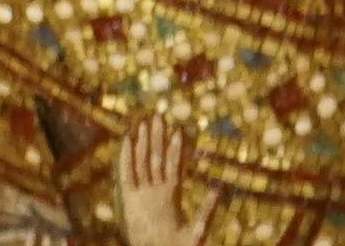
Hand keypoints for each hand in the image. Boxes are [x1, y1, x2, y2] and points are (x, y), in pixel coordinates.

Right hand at [114, 104, 197, 245]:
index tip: (178, 129)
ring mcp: (141, 192)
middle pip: (156, 158)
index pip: (173, 165)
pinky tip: (126, 140)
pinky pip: (127, 173)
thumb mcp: (198, 229)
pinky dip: (126, 156)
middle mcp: (155, 189)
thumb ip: (207, 210)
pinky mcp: (129, 198)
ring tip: (141, 122)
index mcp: (172, 194)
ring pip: (141, 161)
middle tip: (158, 115)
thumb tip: (219, 189)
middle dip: (157, 137)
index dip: (176, 148)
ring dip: (141, 142)